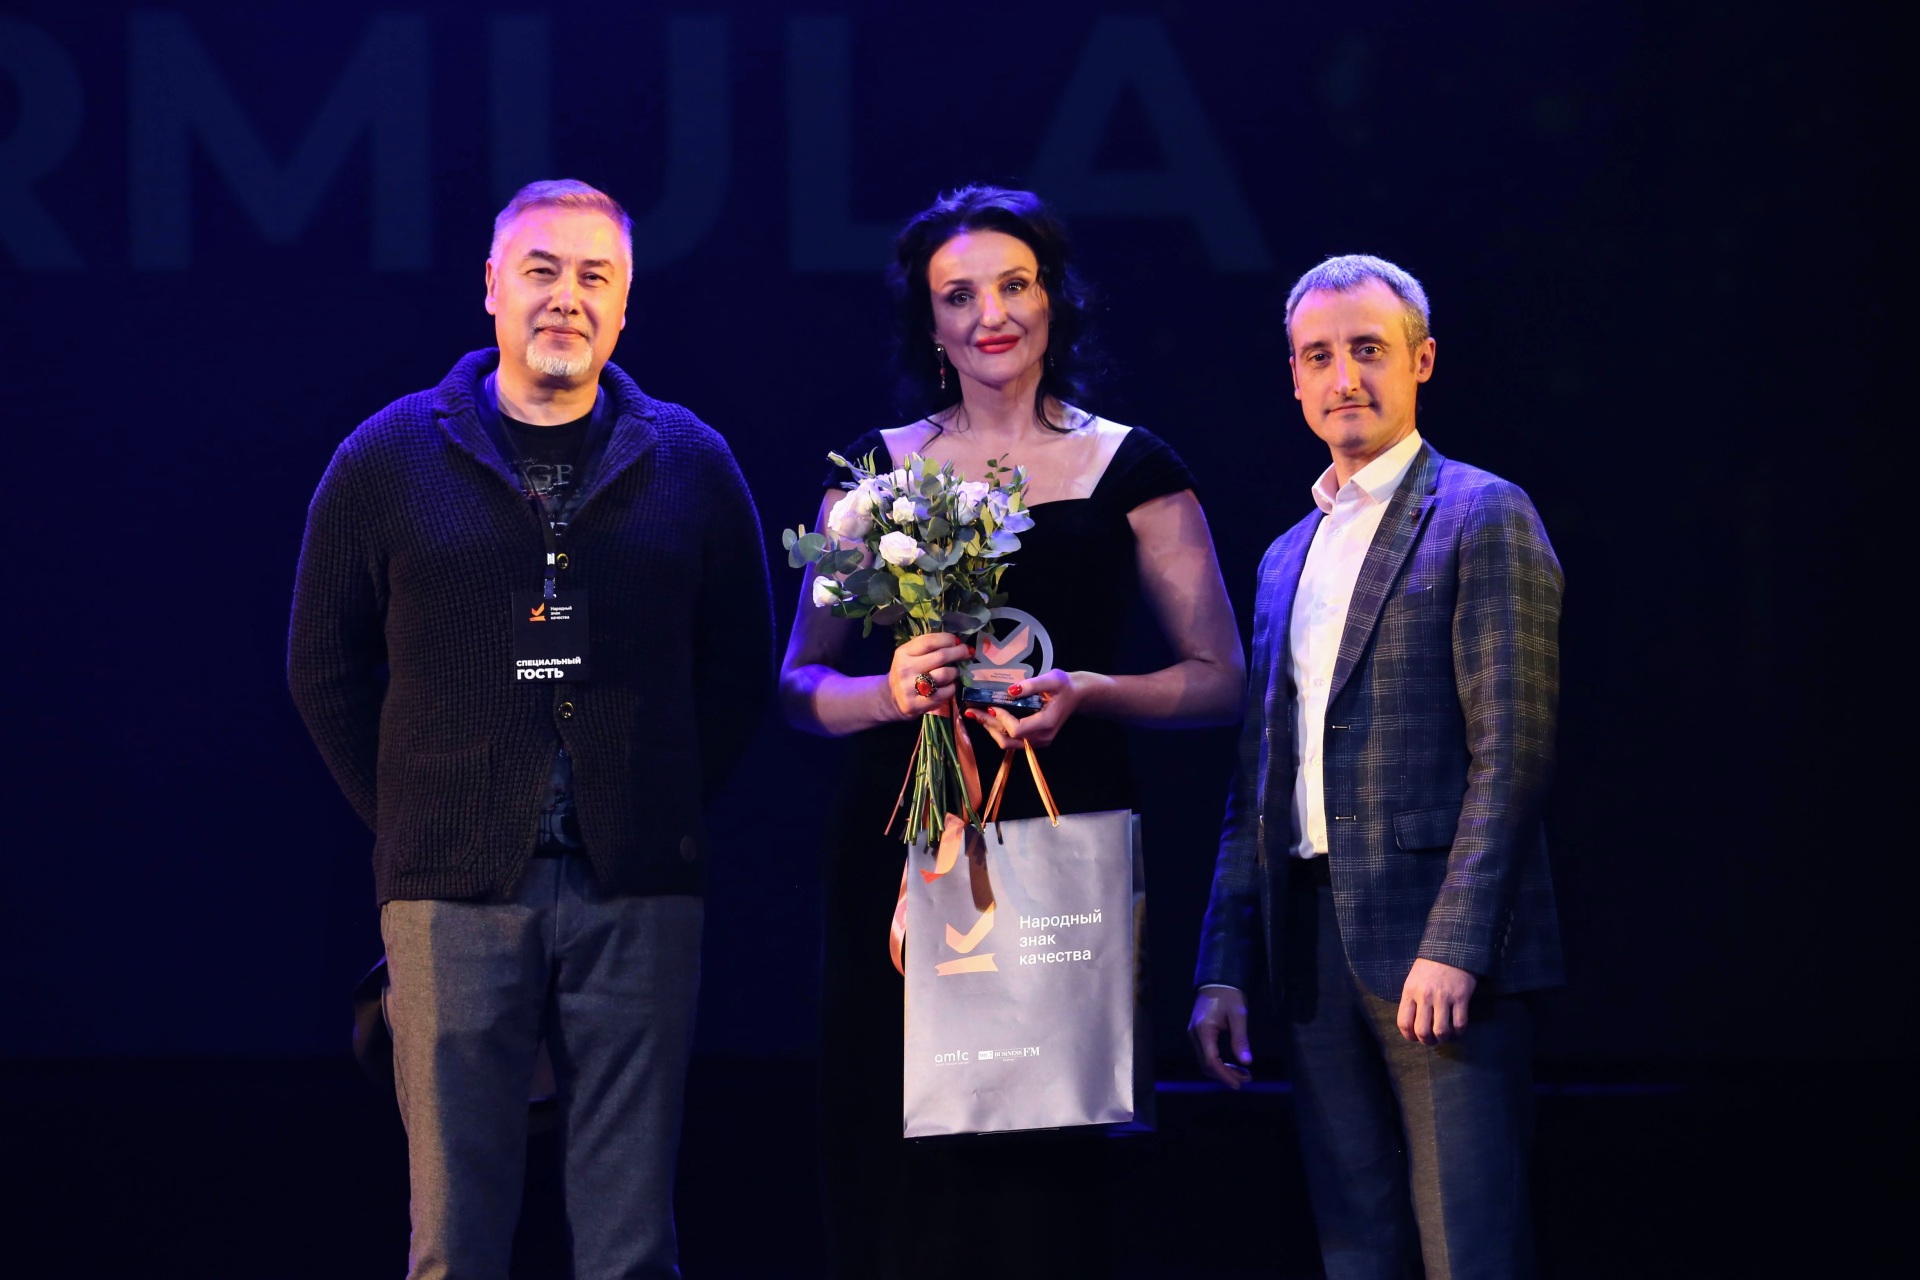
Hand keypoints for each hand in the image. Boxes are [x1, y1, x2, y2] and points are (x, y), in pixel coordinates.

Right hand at [887, 632, 972, 718]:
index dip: (947, 639)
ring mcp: (910, 688)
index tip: (957, 641)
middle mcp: (905, 669)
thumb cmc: (908, 672)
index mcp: (903, 653)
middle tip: (967, 652)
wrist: (892, 698)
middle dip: (959, 652)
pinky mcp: (918, 704)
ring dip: (955, 672)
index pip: (929, 641)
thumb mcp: (910, 655)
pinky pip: (945, 693)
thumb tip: (957, 643)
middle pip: (941, 656)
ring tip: (955, 672)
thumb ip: (929, 648)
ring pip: (945, 674)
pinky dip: (952, 687)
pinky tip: (949, 685)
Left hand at [962, 669, 1108, 749]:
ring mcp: (1038, 742)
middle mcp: (1041, 738)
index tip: (991, 704)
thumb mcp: (1051, 679)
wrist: (1077, 696)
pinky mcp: (1034, 741)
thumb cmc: (1065, 686)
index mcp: (1046, 723)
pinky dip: (998, 731)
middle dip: (988, 724)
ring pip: (1008, 743)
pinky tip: (989, 718)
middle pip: (1008, 739)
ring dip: (990, 729)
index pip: (1017, 730)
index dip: (1001, 719)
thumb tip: (1010, 690)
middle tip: (971, 710)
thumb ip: (1032, 684)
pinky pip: (1012, 741)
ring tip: (976, 715)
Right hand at [1187, 986, 1252, 1088]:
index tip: (1239, 1084)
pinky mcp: (1198, 1034)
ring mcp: (1194, 1035)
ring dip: (1222, 1071)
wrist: (1217, 980)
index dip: (1224, 1075)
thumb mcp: (1238, 1015)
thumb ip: (1240, 1039)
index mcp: (1203, 1031)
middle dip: (1225, 1076)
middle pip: (1206, 1065)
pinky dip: (1218, 1063)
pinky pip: (1206, 1054)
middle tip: (1245, 1080)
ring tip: (1242, 1074)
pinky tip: (1232, 1065)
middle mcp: (1195, 1035)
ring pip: (1205, 1061)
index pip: (1211, 1061)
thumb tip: (1247, 1062)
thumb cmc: (1229, 995)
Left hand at [1397, 958, 1477, 1044]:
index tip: (1415, 1038)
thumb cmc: (1430, 966)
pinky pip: (1460, 1024)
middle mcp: (1425, 996)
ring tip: (1445, 1036)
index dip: (1409, 1036)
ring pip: (1441, 1031)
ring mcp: (1443, 997)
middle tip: (1432, 1040)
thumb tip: (1413, 1025)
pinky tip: (1457, 1030)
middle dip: (1427, 1042)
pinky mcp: (1461, 997)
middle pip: (1422, 1032)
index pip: (1404, 1023)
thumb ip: (1411, 1000)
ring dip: (1443, 1039)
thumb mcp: (1413, 980)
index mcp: (1410, 992)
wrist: (1451, 948)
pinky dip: (1459, 1032)